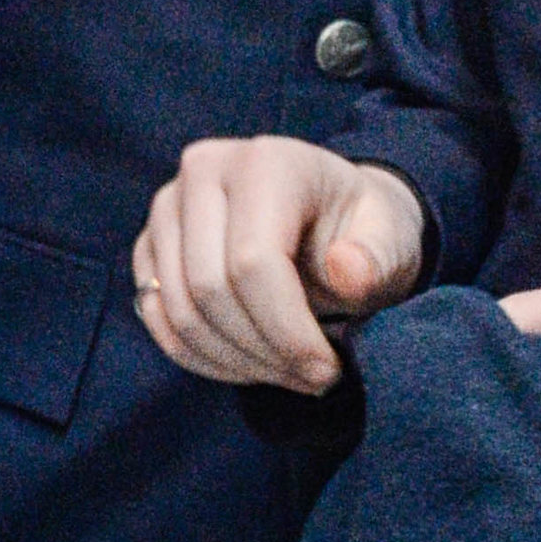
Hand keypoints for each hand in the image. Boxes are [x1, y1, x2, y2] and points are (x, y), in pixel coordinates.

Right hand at [134, 138, 427, 394]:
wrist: (326, 215)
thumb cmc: (360, 228)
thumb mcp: (391, 238)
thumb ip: (376, 258)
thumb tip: (346, 271)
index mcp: (265, 162)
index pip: (253, 261)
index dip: (287, 331)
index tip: (326, 371)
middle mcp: (203, 172)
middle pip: (209, 288)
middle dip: (262, 352)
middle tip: (311, 379)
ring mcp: (167, 208)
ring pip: (179, 310)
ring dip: (234, 361)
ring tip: (285, 372)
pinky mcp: (149, 243)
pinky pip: (158, 316)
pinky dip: (200, 356)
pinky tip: (248, 366)